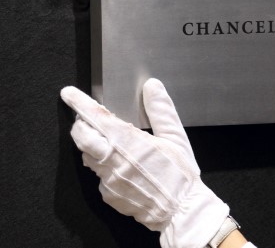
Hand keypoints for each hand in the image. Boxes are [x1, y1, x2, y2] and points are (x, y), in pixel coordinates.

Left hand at [61, 79, 229, 247]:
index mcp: (130, 143)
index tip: (69, 94)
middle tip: (86, 118)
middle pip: (82, 137)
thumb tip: (152, 88)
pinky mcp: (108, 195)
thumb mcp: (176, 137)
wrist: (181, 210)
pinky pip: (99, 176)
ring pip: (88, 157)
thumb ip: (161, 110)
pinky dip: (105, 167)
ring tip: (110, 142)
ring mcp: (108, 180)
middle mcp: (114, 161)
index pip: (97, 118)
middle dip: (80, 124)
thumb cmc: (181, 175)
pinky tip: (123, 167)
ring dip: (93, 145)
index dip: (80, 103)